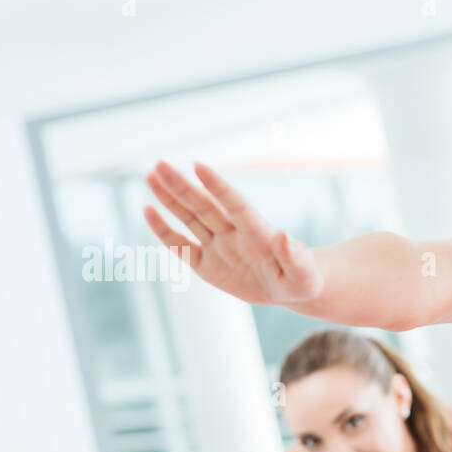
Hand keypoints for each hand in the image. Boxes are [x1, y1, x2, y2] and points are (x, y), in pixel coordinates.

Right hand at [143, 160, 323, 304]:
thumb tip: (283, 235)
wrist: (290, 288)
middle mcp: (234, 235)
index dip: (217, 186)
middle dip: (182, 186)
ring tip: (150, 175)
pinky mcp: (207, 265)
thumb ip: (294, 257)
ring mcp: (218, 247)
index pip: (234, 204)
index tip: (198, 165)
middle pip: (204, 206)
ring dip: (170, 199)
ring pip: (190, 219)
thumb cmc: (303, 280)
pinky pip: (181, 247)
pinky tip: (148, 210)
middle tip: (159, 163)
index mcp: (257, 234)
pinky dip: (164, 231)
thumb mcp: (304, 275)